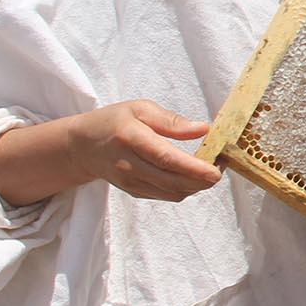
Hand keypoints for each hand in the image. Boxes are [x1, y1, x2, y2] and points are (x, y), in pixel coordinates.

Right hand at [0, 101, 222, 204]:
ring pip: (172, 193)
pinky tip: (192, 175)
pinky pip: (166, 196)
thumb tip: (203, 129)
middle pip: (172, 181)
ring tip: (209, 169)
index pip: (165, 158)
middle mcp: (128, 164)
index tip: (216, 170)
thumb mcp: (141, 109)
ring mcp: (130, 182)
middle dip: (202, 180)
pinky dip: (185, 189)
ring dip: (196, 186)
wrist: (84, 146)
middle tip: (222, 167)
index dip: (193, 168)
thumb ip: (171, 121)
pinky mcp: (134, 192)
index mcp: (130, 138)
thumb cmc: (115, 121)